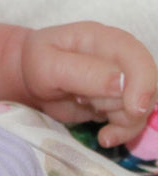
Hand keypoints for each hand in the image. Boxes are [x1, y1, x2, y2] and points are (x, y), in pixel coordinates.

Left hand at [21, 22, 157, 147]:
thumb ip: (83, 72)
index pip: (137, 58)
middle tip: (78, 97)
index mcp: (105, 38)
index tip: (132, 109)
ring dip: (115, 116)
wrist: (31, 78)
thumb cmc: (37, 63)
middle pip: (144, 88)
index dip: (143, 83)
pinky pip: (134, 122)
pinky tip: (103, 137)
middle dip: (116, 103)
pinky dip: (121, 132)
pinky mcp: (121, 101)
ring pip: (141, 107)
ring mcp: (125, 80)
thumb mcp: (48, 65)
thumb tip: (122, 83)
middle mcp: (122, 57)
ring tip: (80, 102)